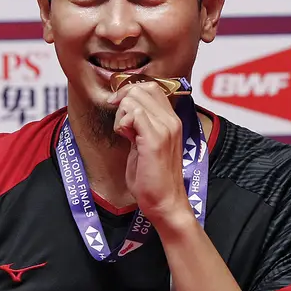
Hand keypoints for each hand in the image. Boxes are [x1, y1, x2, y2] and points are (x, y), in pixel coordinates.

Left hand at [111, 81, 190, 223]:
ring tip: (125, 133)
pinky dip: (123, 123)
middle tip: (120, 123)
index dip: (130, 92)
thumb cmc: (154, 179)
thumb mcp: (146, 145)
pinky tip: (125, 137)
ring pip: (135, 98)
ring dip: (122, 114)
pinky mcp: (155, 139)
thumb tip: (126, 112)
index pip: (151, 87)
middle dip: (123, 101)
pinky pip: (134, 114)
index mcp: (171, 121)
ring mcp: (166, 128)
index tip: (119, 107)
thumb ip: (140, 126)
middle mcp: (172, 120)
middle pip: (142, 88)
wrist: (165, 202)